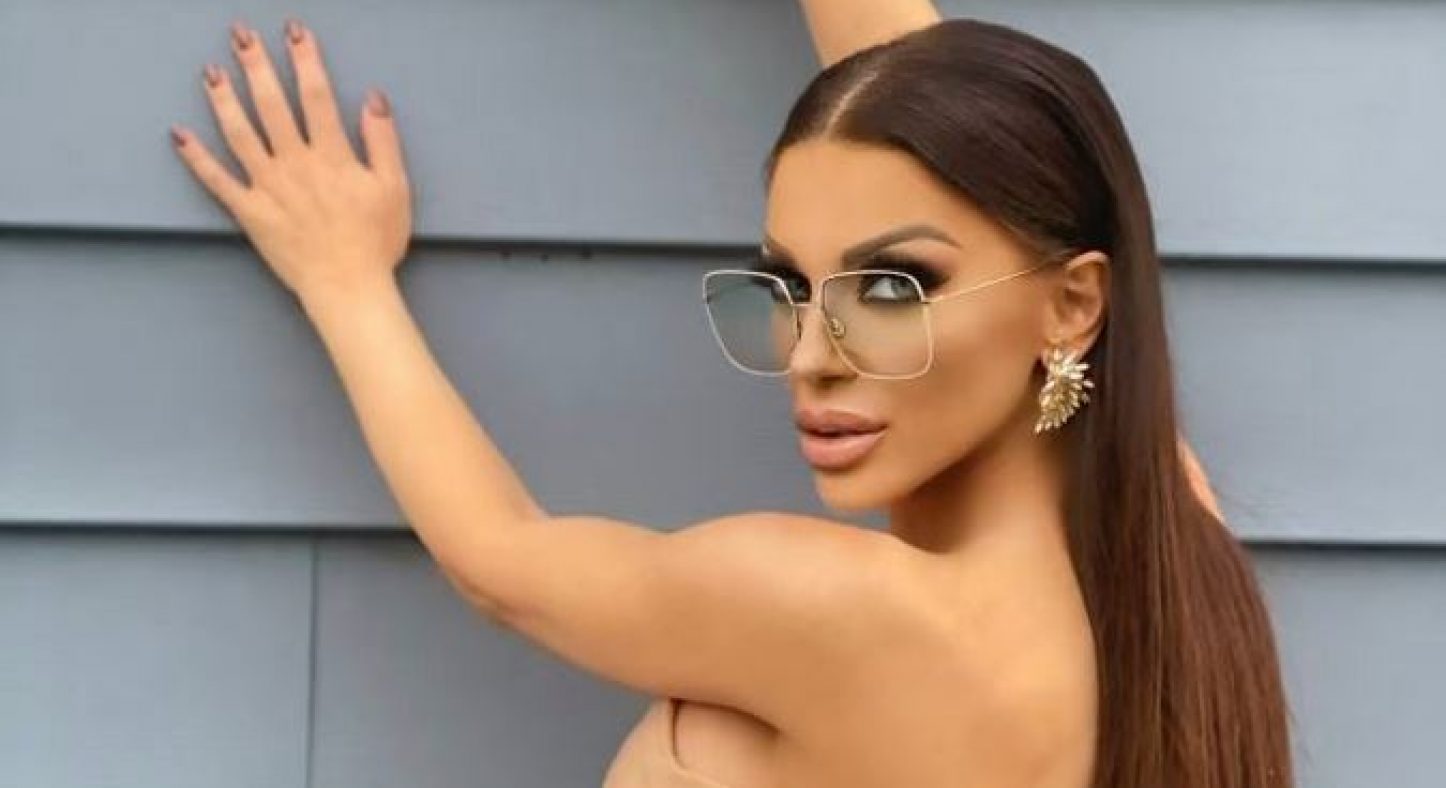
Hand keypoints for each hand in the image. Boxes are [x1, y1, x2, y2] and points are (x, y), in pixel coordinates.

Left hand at [171, 18, 411, 300]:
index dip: (305, 59)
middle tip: (241, 35)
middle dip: (256, 65)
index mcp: (332, 156)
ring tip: (212, 71)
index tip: (295, 33)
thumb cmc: (376, 242)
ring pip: (239, 133)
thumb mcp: (395, 188)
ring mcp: (269, 187)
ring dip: (223, 99)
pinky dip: (195, 157)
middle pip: (271, 105)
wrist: (349, 288)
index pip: (316, 95)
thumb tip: (373, 100)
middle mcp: (295, 164)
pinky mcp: (250, 212)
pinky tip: (179, 134)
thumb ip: (383, 140)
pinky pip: (217, 181)